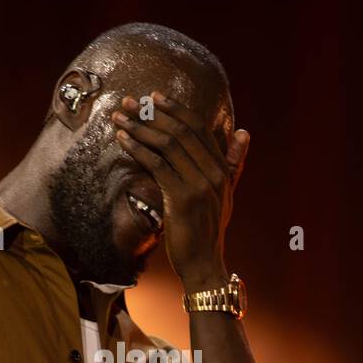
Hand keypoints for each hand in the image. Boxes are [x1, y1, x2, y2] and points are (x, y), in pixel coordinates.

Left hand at [111, 91, 249, 290]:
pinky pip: (156, 165)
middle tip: (129, 101)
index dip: (176, 109)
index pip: (199, 128)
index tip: (154, 96)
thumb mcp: (226, 194)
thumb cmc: (208, 230)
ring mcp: (199, 185)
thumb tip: (244, 132)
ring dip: (139, 127)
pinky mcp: (182, 198)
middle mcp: (214, 173)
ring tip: (119, 116)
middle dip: (152, 113)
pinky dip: (137, 149)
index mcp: (223, 169)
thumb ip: (233, 162)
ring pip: (167, 144)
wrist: (204, 265)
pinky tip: (122, 140)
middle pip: (181, 131)